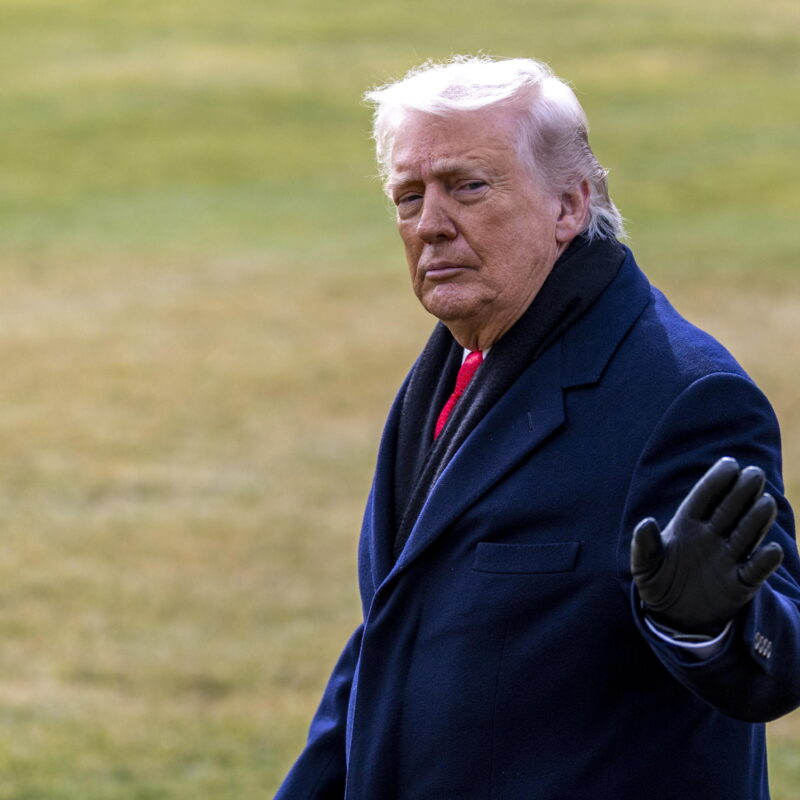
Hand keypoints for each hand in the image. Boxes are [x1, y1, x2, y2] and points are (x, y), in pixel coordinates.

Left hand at [631, 457, 783, 634]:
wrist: (673, 617)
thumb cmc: (658, 582)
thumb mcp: (644, 566)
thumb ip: (644, 545)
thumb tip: (646, 523)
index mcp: (687, 525)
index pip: (704, 499)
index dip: (716, 481)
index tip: (729, 464)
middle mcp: (712, 537)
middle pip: (729, 510)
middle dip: (741, 492)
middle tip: (754, 474)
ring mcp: (728, 558)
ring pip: (747, 534)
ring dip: (756, 519)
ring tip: (765, 502)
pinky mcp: (741, 583)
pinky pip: (756, 570)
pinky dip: (764, 561)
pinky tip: (770, 550)